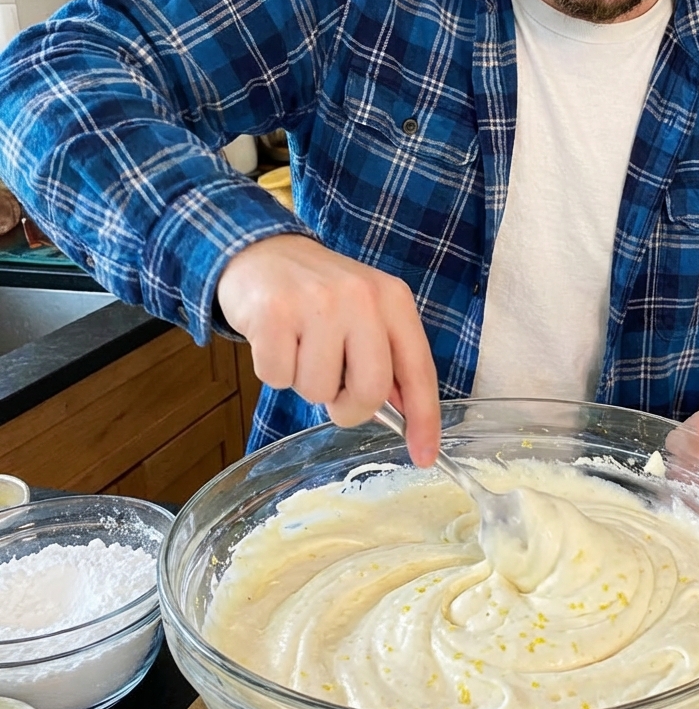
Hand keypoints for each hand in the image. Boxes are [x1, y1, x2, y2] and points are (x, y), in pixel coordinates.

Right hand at [216, 234, 439, 464]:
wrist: (264, 253)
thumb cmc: (321, 295)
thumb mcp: (367, 313)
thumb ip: (388, 357)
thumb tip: (405, 414)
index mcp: (394, 299)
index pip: (418, 369)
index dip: (424, 418)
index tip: (424, 456)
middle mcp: (362, 298)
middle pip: (370, 390)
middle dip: (350, 407)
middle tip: (335, 391)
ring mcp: (317, 303)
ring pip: (319, 391)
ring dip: (306, 383)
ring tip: (302, 347)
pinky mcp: (273, 313)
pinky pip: (279, 378)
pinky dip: (274, 371)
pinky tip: (277, 340)